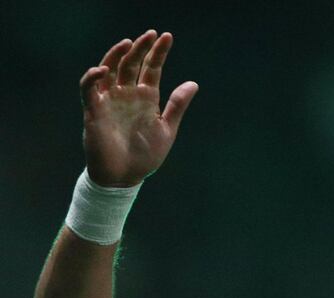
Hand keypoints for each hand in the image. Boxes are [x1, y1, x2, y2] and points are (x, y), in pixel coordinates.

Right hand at [79, 30, 197, 186]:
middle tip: (150, 34)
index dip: (158, 52)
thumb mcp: (167, 129)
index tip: (167, 37)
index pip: (151, 69)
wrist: (125, 177)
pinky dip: (93, 77)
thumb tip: (193, 83)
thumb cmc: (145, 155)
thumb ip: (177, 106)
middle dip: (140, 48)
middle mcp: (127, 95)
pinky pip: (89, 89)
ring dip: (117, 55)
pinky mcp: (94, 111)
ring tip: (129, 43)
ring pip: (110, 69)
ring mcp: (110, 101)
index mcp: (146, 98)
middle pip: (132, 64)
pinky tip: (104, 70)